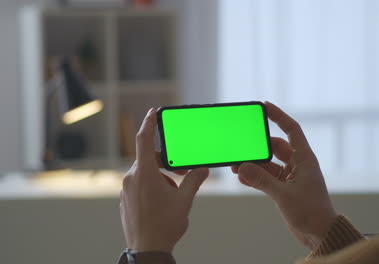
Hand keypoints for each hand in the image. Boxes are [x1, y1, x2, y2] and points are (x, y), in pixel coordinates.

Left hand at [120, 108, 208, 252]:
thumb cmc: (164, 225)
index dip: (149, 124)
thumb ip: (194, 180)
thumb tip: (202, 170)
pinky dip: (153, 186)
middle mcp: (131, 178)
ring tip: (174, 195)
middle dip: (168, 163)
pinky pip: (139, 184)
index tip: (153, 112)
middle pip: (150, 159)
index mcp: (144, 174)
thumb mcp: (184, 200)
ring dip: (162, 177)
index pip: (144, 140)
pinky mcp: (125, 199)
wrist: (147, 250)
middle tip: (184, 174)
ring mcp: (126, 189)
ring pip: (146, 173)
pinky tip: (163, 202)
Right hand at [232, 102, 336, 248]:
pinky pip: (267, 177)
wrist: (319, 234)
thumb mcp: (283, 194)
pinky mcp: (284, 188)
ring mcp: (291, 176)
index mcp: (304, 159)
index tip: (265, 106)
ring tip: (235, 166)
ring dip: (254, 164)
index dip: (279, 116)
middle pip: (274, 147)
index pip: (291, 130)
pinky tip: (242, 178)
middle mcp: (298, 164)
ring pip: (268, 163)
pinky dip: (255, 177)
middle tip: (241, 147)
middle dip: (258, 147)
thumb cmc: (310, 211)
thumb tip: (241, 167)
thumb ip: (261, 180)